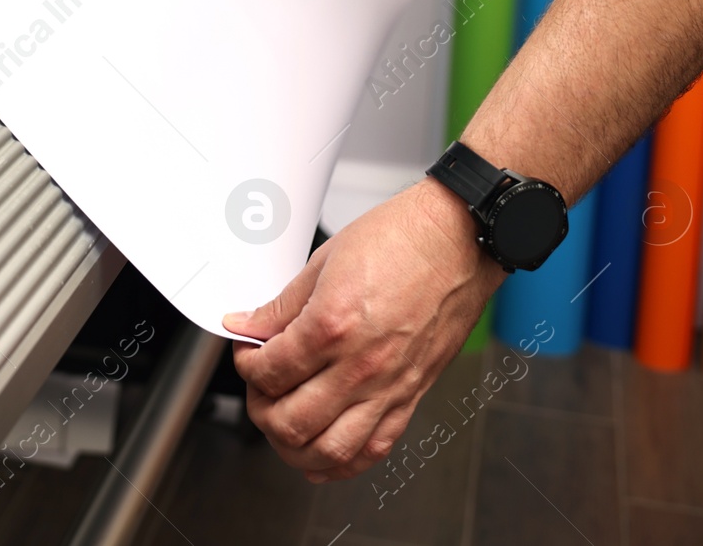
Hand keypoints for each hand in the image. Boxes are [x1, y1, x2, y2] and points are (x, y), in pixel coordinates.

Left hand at [224, 179, 503, 481]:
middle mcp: (360, 365)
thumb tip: (249, 326)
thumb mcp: (324, 262)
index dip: (245, 365)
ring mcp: (389, 386)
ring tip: (282, 421)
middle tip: (259, 387)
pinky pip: (374, 449)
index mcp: (332, 326)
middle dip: (261, 409)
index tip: (247, 352)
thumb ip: (282, 305)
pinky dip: (342, 461)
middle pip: (289, 422)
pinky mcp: (412, 395)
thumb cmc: (401, 240)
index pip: (268, 372)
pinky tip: (323, 452)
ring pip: (328, 450)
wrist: (458, 241)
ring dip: (294, 446)